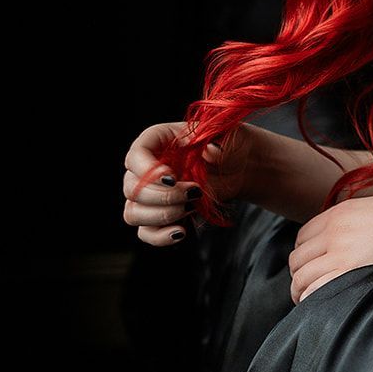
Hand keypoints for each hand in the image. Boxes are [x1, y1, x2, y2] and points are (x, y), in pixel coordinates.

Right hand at [122, 122, 257, 245]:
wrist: (240, 167)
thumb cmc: (230, 144)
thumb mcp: (230, 135)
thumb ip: (220, 140)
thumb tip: (213, 151)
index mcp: (157, 141)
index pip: (135, 156)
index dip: (147, 170)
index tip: (171, 178)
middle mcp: (146, 168)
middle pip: (132, 188)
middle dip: (163, 196)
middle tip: (194, 192)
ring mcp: (149, 194)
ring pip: (133, 213)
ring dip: (161, 215)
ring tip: (191, 208)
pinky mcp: (159, 214)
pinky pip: (146, 232)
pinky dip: (159, 237)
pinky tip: (181, 232)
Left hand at [289, 193, 372, 304]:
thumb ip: (354, 223)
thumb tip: (339, 244)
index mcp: (342, 212)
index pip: (303, 236)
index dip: (305, 254)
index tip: (313, 266)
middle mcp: (337, 230)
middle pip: (298, 258)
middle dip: (301, 274)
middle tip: (308, 287)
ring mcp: (343, 252)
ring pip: (302, 277)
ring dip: (303, 290)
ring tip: (311, 301)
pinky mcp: (352, 273)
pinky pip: (315, 291)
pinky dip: (313, 300)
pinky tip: (323, 305)